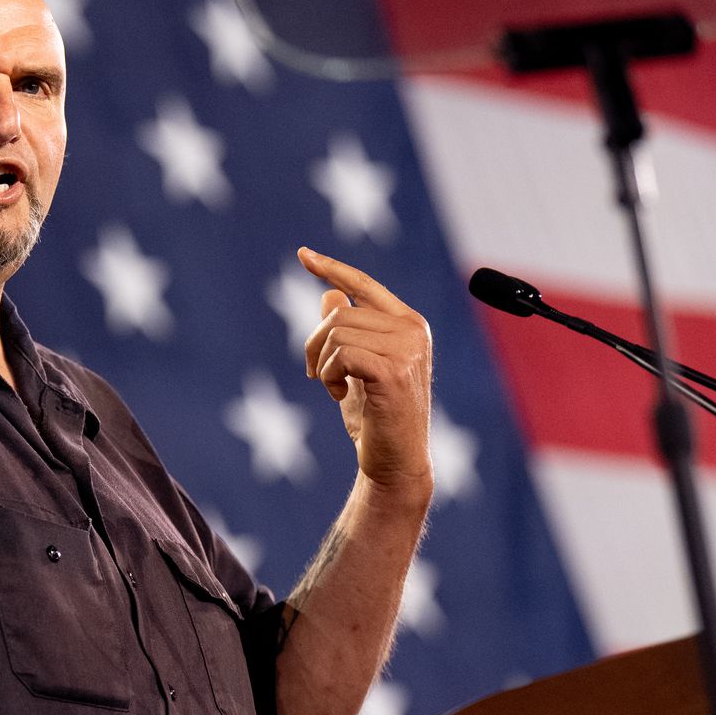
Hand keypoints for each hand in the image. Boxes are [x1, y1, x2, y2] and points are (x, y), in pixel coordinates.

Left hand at [298, 247, 433, 500]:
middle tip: (316, 375)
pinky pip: (341, 355)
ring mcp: (407, 349)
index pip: (363, 284)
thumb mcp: (355, 368)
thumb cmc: (375, 417)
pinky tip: (337, 395)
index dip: (331, 267)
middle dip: (315, 345)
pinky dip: (328, 375)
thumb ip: (347, 331)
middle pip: (338, 314)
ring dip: (322, 365)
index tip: (302, 254)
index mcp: (408, 323)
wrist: (395, 461)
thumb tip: (329, 294)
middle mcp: (412, 330)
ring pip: (336, 333)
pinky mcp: (394, 371)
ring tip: (334, 388)